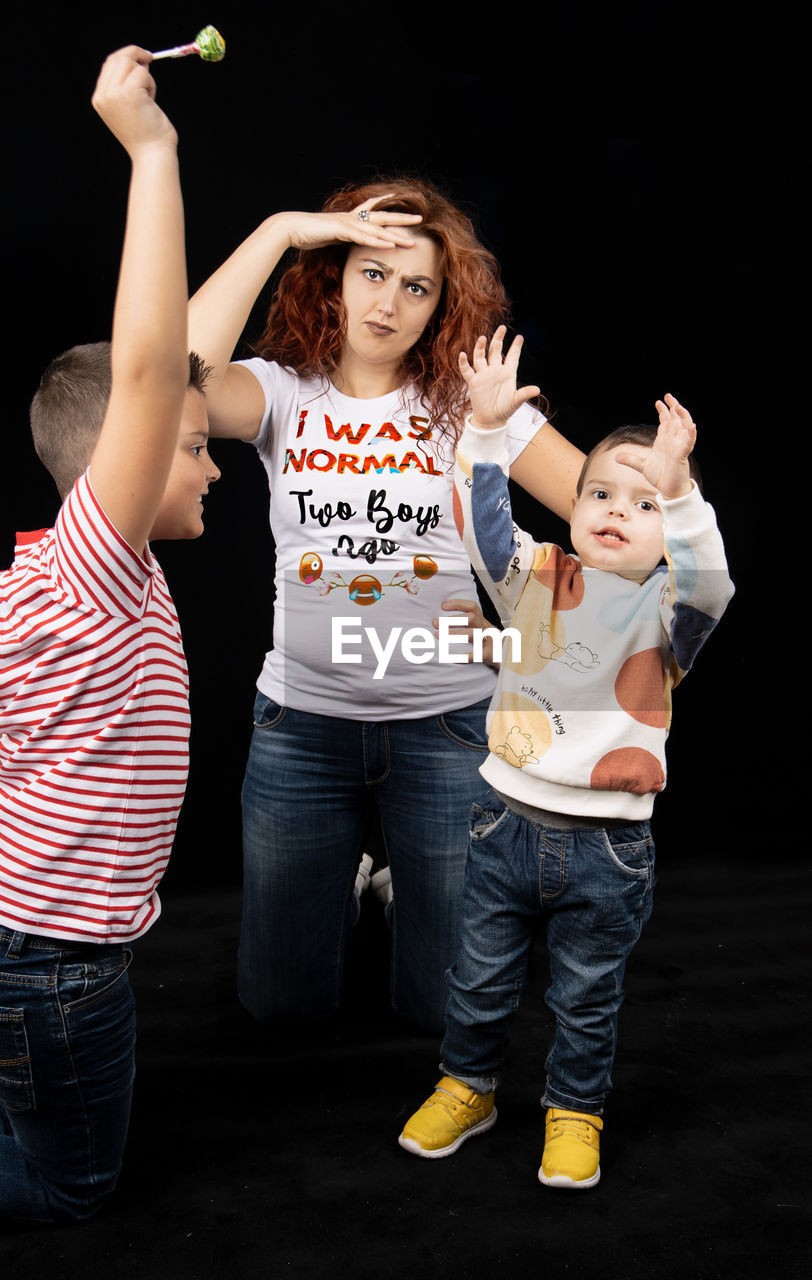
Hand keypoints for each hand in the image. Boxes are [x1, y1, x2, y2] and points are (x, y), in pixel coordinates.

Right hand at [92, 47, 176, 154]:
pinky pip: (142, 73)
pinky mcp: (128, 93)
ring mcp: (113, 94)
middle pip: (117, 59)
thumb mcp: (131, 108)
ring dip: (146, 77)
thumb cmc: (147, 135)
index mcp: (100, 99)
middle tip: (150, 57)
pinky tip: (151, 101)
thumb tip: (140, 62)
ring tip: (150, 97)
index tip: (141, 58)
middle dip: (135, 55)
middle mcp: (103, 95)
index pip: (109, 66)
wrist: (152, 155)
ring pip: (130, 64)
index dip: (125, 57)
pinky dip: (151, 84)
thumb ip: (128, 86)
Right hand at [276, 198, 421, 253]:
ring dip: (395, 234)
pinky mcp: (342, 230)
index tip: (403, 205)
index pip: (374, 210)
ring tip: (411, 240)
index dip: (389, 207)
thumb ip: (342, 237)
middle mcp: (352, 217)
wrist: (291, 229)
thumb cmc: (308, 233)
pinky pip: (364, 237)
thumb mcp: (331, 236)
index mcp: (350, 218)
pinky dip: (378, 241)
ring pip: (377, 228)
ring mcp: (348, 222)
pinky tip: (391, 244)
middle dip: (402, 218)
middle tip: (420, 218)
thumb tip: (349, 240)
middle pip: (382, 216)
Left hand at [433, 597, 499, 665]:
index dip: (457, 604)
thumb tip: (443, 623)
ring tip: (438, 635)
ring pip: (472, 634)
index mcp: (484, 622)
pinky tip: (450, 657)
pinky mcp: (490, 655)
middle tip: (435, 623)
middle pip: (471, 619)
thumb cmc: (492, 644)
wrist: (513, 657)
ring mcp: (490, 641)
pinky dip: (462, 657)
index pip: (472, 607)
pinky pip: (475, 655)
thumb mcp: (483, 632)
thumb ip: (469, 627)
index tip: (443, 606)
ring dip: (454, 634)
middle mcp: (487, 629)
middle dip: (452, 619)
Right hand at [459, 326, 539, 429]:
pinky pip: (467, 370)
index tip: (520, 337)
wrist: (490, 420)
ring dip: (481, 347)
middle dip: (498, 339)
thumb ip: (525, 394)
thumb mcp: (516, 401)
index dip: (516, 347)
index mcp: (508, 373)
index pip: (512, 357)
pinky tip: (463, 355)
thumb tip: (538, 390)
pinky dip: (464, 363)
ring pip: (481, 357)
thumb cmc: (505, 410)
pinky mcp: (474, 382)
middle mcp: (495, 371)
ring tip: (482, 338)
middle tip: (502, 328)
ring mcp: (484, 375)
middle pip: (496, 351)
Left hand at [616, 392, 695, 499]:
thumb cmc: (660, 476)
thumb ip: (631, 459)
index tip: (659, 401)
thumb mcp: (642, 466)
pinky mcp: (682, 455)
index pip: (666, 421)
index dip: (664, 410)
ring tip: (678, 407)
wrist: (668, 490)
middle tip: (668, 396)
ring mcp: (679, 447)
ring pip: (685, 427)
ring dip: (683, 416)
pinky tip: (691, 426)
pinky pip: (689, 442)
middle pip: (676, 419)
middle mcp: (673, 441)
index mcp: (664, 441)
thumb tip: (616, 456)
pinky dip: (691, 434)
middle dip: (674, 407)